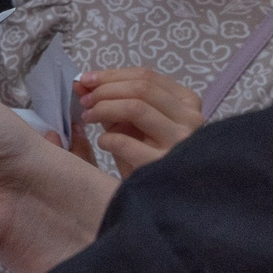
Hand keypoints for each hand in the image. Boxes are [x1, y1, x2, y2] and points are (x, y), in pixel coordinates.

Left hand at [74, 67, 202, 175]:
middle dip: (105, 90)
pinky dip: (107, 138)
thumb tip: (82, 82)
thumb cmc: (146, 155)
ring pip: (136, 107)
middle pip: (141, 88)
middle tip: (84, 100)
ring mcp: (181, 141)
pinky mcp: (163, 163)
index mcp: (187, 102)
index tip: (86, 80)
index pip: (147, 76)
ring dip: (104, 108)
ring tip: (88, 117)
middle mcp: (191, 118)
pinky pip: (125, 142)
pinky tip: (103, 143)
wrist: (161, 196)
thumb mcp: (133, 124)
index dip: (111, 75)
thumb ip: (112, 101)